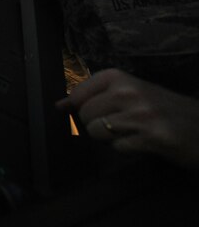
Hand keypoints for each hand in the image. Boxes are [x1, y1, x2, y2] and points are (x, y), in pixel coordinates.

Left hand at [57, 68, 198, 168]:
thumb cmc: (165, 109)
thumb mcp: (132, 93)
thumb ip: (98, 95)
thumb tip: (60, 104)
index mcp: (121, 77)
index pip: (79, 92)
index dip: (77, 106)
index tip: (81, 111)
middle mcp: (129, 92)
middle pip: (85, 114)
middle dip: (96, 124)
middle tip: (121, 124)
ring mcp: (141, 114)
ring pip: (98, 131)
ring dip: (111, 137)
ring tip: (132, 132)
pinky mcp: (152, 137)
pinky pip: (119, 147)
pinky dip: (127, 148)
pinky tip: (144, 142)